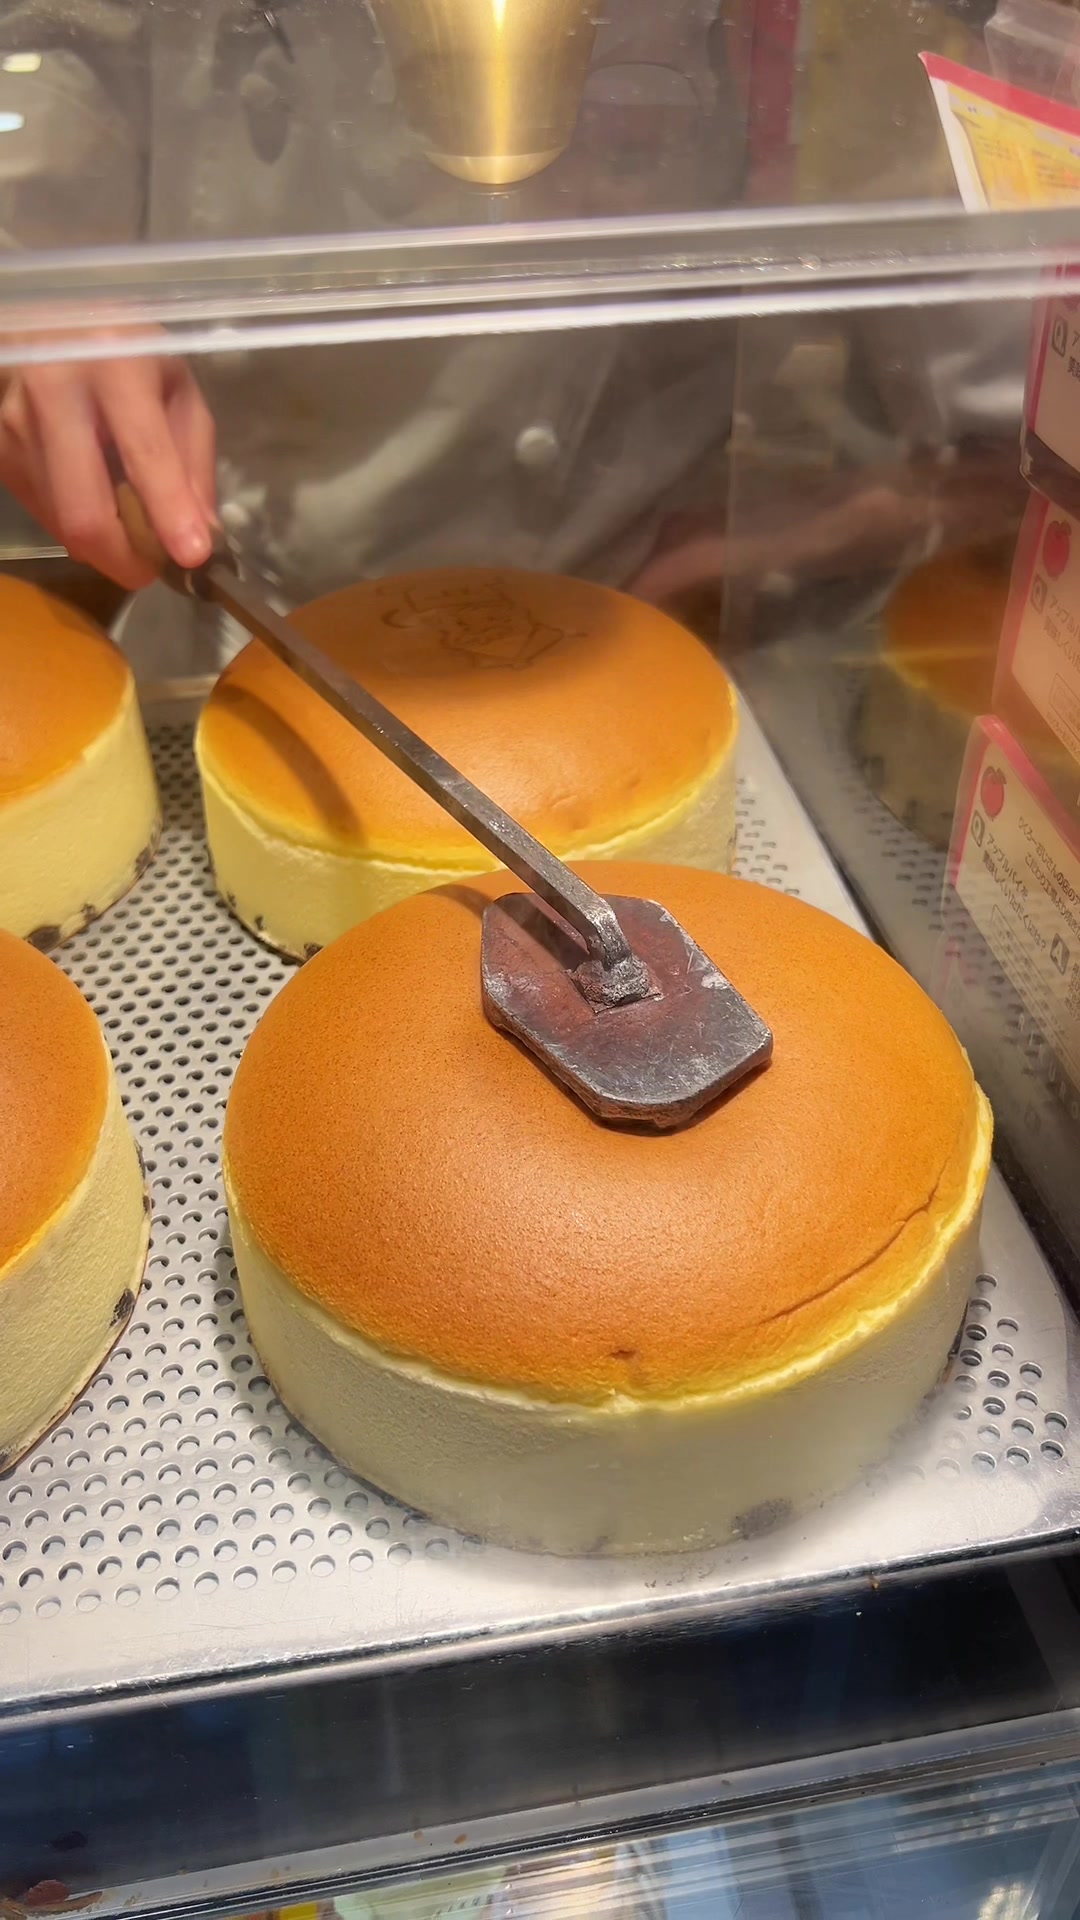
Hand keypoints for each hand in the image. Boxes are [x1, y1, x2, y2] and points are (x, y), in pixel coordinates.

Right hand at [0, 352, 216, 591]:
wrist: (48, 326)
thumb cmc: (126, 356)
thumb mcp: (177, 389)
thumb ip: (193, 462)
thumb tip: (201, 535)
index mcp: (115, 366)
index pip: (142, 453)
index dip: (168, 511)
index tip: (191, 556)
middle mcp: (55, 392)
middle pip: (84, 512)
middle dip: (125, 560)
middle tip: (152, 569)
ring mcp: (15, 422)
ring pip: (62, 523)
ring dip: (103, 542)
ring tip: (127, 520)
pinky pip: (43, 511)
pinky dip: (74, 522)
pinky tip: (91, 492)